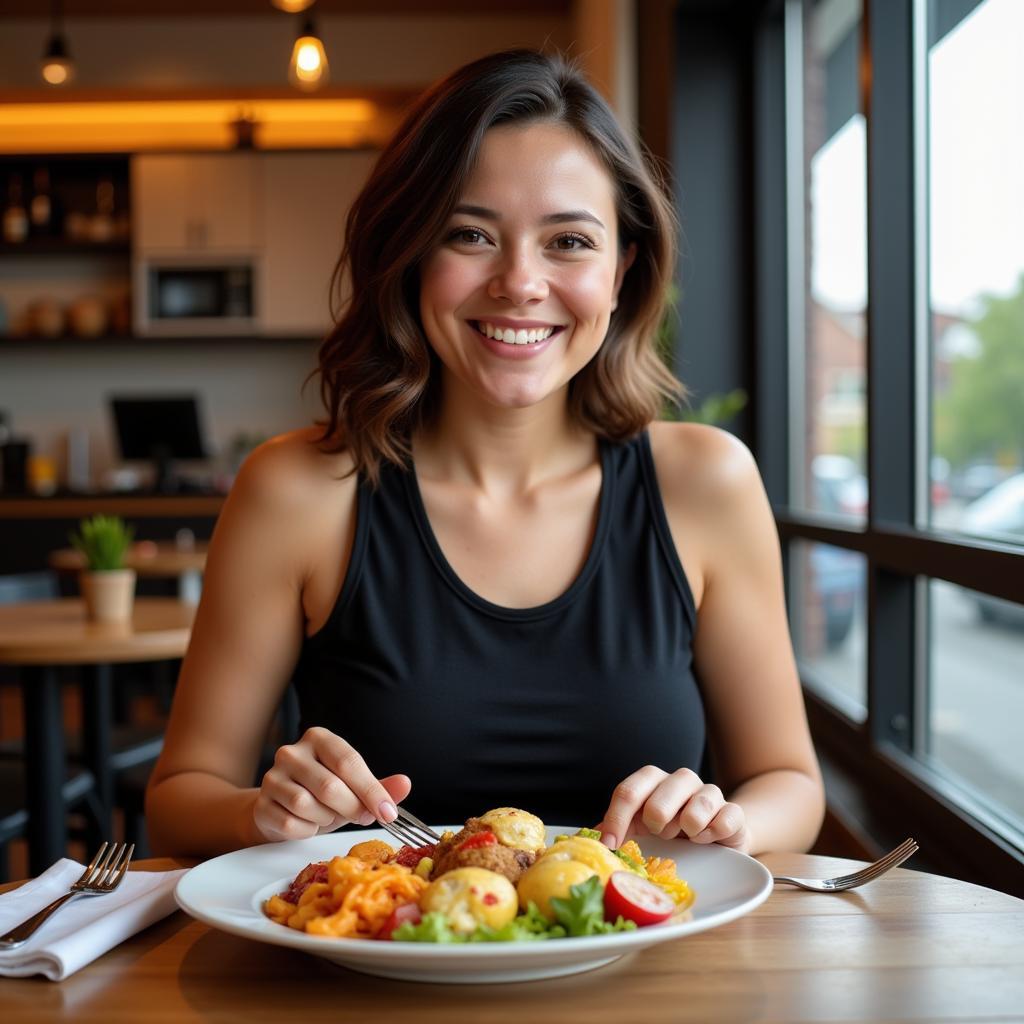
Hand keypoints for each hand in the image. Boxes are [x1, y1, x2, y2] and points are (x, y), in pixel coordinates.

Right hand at [253, 726, 410, 841]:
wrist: (281, 809)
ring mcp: (272, 777)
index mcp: (319, 738)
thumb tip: (405, 784)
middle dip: (351, 808)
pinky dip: (307, 831)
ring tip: (328, 814)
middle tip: (361, 816)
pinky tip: (308, 824)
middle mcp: (292, 752)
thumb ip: (378, 787)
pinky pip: (290, 824)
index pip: (349, 762)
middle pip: (329, 786)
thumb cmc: (322, 795)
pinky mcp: (261, 804)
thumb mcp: (352, 788)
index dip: (371, 790)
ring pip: (307, 805)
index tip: (388, 813)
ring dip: (326, 818)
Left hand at [595, 766, 749, 853]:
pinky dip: (714, 833)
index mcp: (652, 783)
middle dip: (657, 819)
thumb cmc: (672, 834)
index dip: (616, 818)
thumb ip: (617, 830)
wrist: (716, 841)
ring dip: (688, 825)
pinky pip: (726, 818)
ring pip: (699, 801)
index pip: (628, 791)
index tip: (611, 844)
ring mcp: (709, 793)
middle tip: (661, 834)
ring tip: (686, 836)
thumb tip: (589, 838)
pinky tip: (706, 840)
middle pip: (661, 792)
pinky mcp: (733, 812)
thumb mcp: (641, 832)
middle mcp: (680, 781)